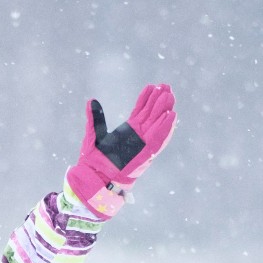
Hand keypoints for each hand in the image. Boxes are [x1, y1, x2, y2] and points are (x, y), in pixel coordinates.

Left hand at [66, 83, 176, 207]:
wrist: (94, 177)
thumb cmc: (94, 160)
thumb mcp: (95, 134)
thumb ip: (96, 117)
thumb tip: (92, 101)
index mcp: (128, 131)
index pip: (140, 111)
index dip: (146, 98)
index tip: (152, 86)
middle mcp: (137, 137)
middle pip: (151, 115)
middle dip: (159, 101)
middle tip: (166, 86)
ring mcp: (142, 145)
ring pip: (157, 124)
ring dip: (164, 111)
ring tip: (170, 96)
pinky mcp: (144, 154)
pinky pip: (158, 140)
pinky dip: (165, 128)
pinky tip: (171, 116)